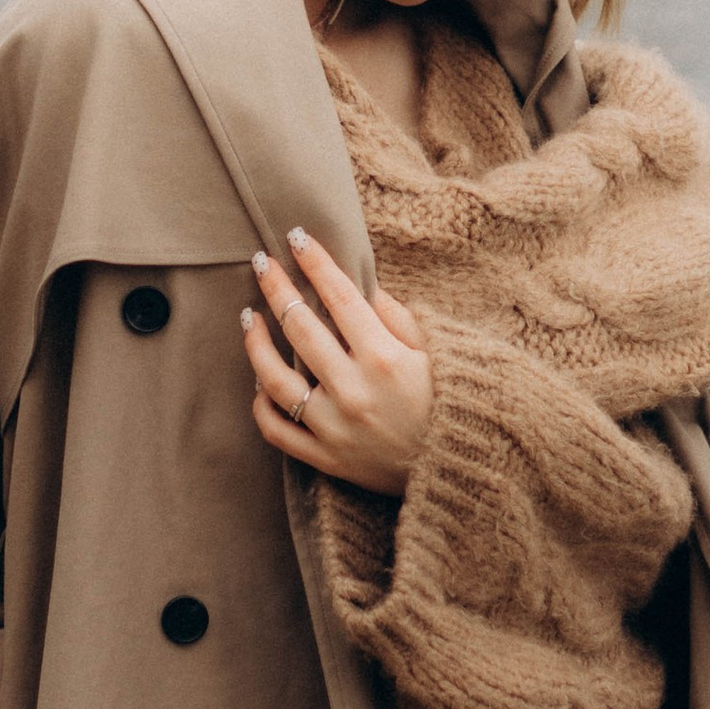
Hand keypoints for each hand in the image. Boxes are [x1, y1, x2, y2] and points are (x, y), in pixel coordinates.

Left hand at [242, 229, 434, 497]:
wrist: (461, 470)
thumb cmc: (452, 400)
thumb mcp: (433, 351)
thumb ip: (394, 316)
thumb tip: (359, 283)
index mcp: (385, 358)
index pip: (339, 297)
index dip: (315, 262)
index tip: (297, 237)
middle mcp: (354, 391)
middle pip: (299, 328)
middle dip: (276, 287)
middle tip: (260, 262)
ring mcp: (336, 428)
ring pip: (274, 380)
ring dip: (256, 343)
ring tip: (248, 315)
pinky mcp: (327, 459)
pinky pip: (277, 431)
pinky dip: (261, 404)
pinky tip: (258, 379)